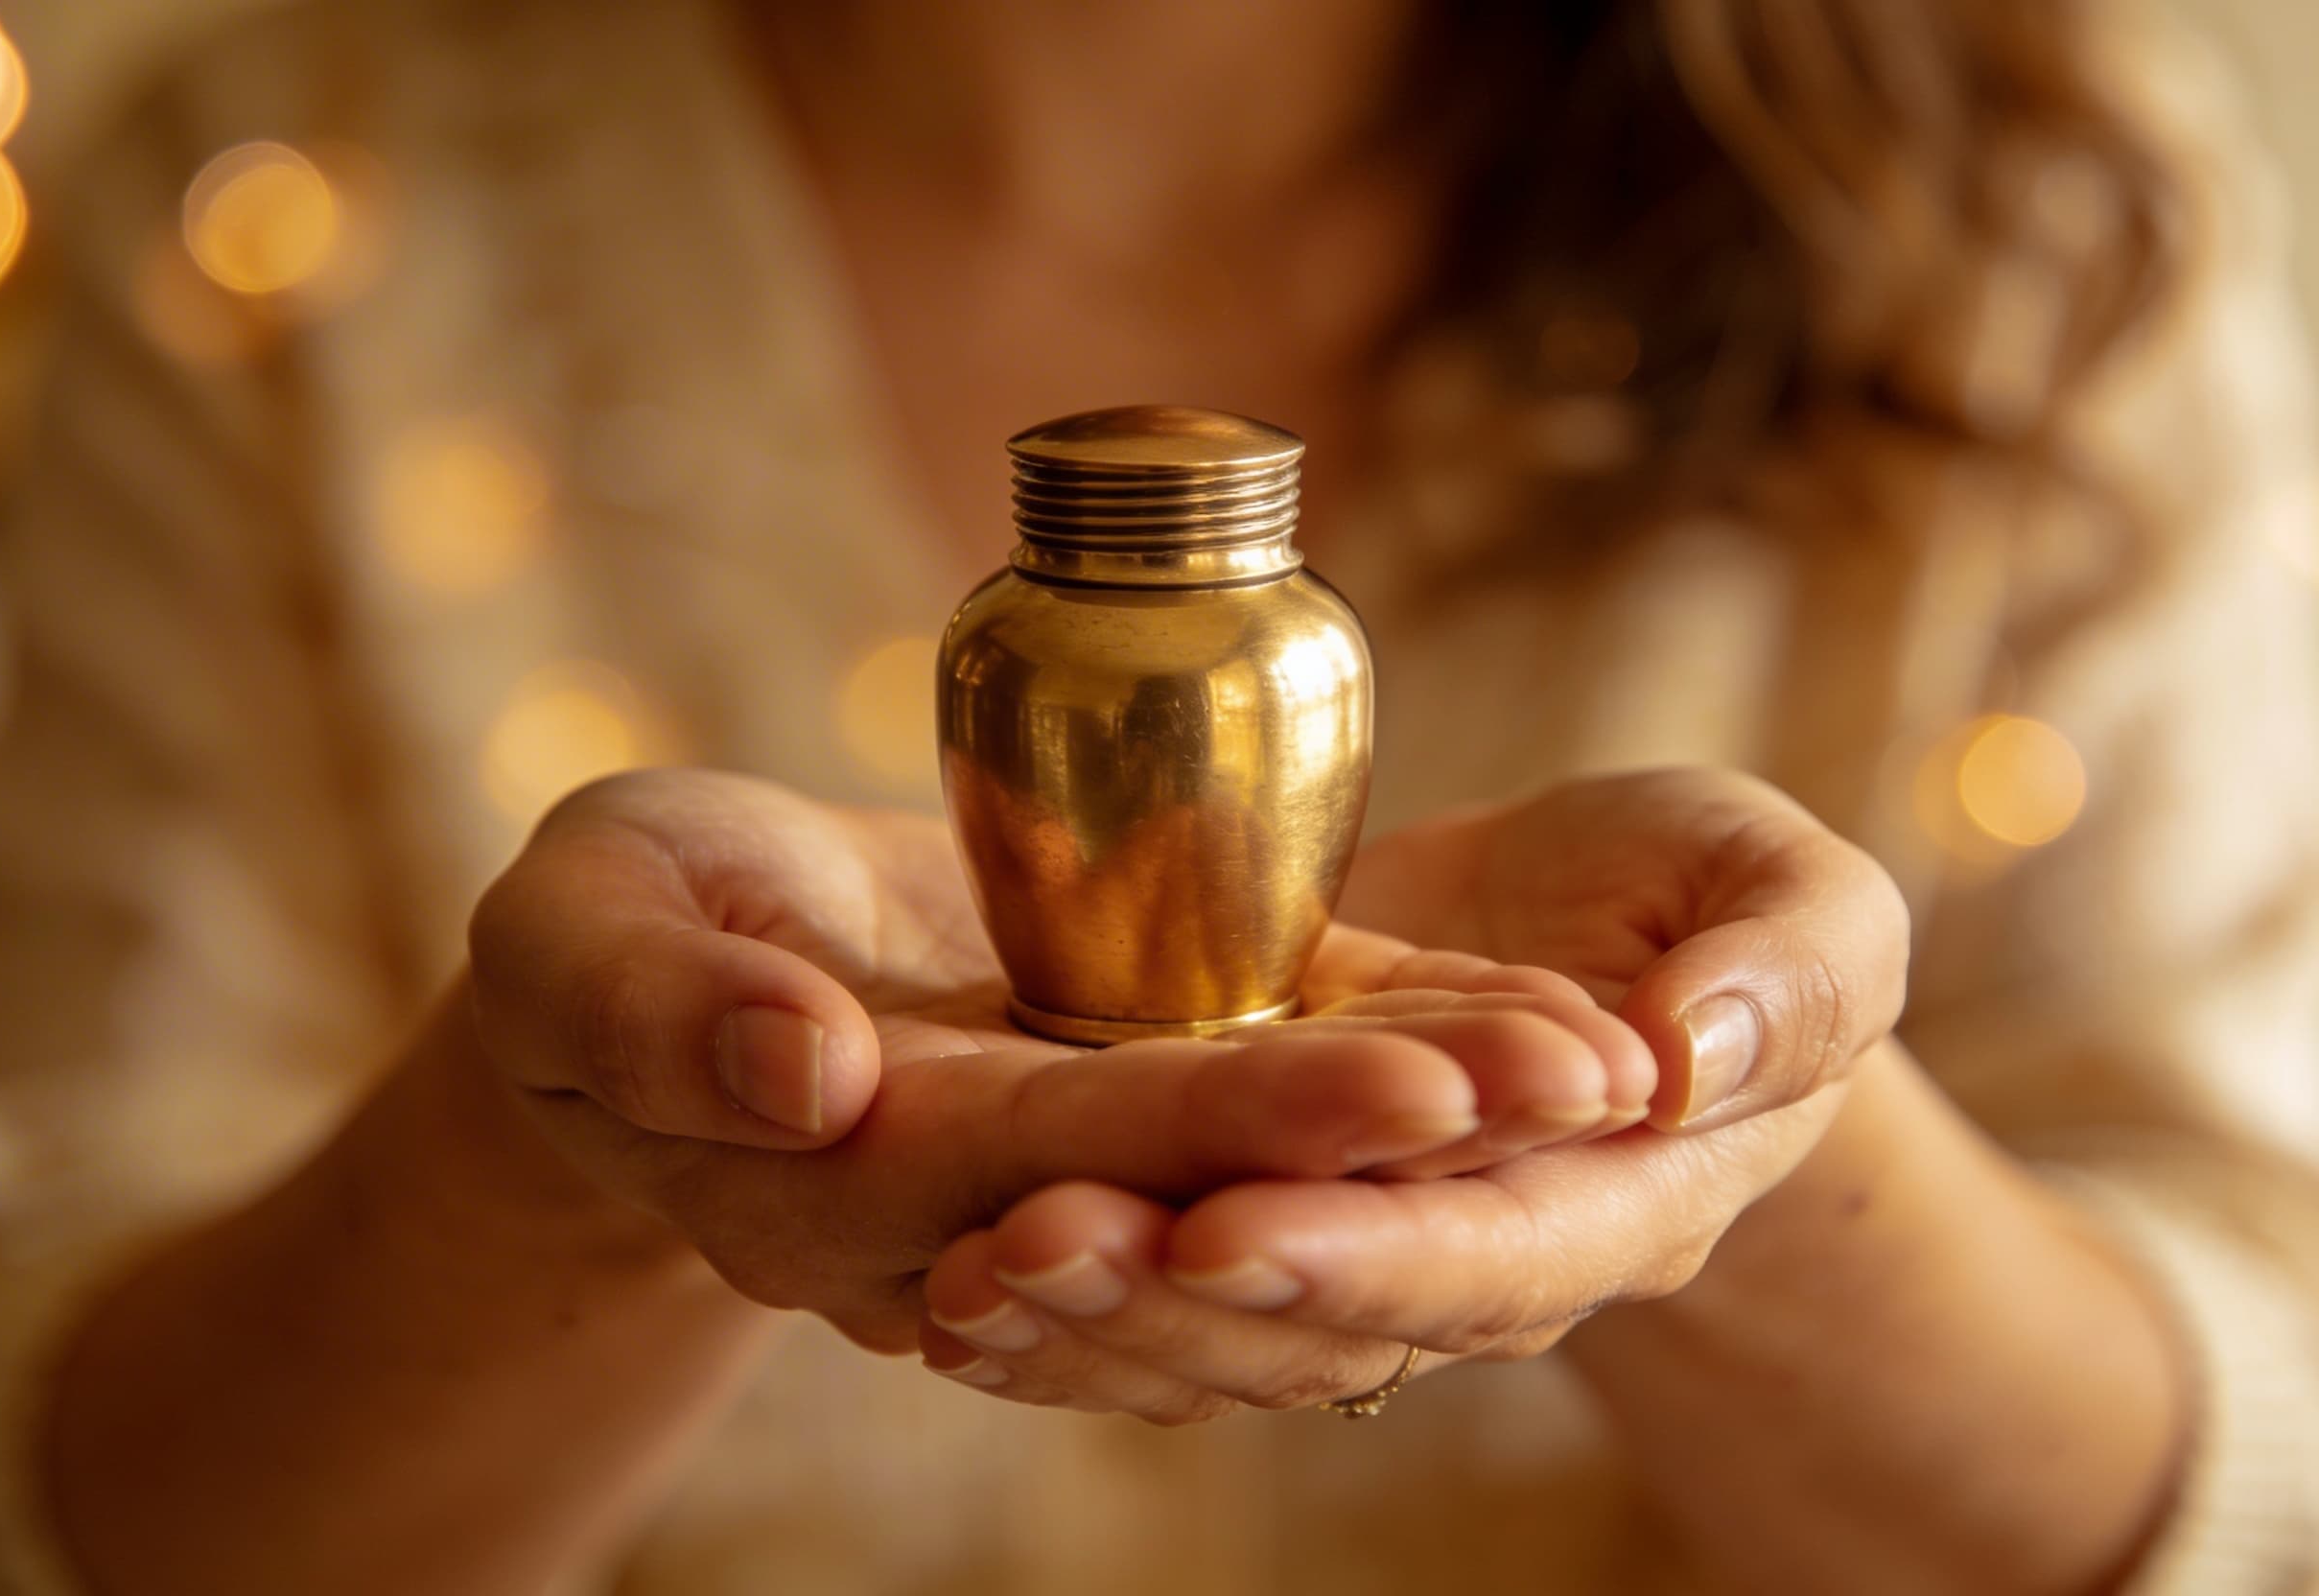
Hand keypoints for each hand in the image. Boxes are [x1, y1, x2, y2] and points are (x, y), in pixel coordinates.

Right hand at [463, 770, 1662, 1351]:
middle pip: (1214, 1187)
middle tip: (1585, 1080)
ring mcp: (1068, 1177)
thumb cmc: (604, 936)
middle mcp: (993, 1214)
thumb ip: (660, 1013)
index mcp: (861, 1172)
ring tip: (1610, 1067)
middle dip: (1403, 1148)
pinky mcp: (1117, 1108)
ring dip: (1442, 1142)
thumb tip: (803, 1076)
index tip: (1408, 1092)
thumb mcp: (576, 941)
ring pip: (1274, 1185)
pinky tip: (1538, 1048)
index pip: (1069, 1161)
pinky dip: (1401, 1088)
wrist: (670, 979)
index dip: (1238, 1133)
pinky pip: (1275, 1121)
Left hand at [913, 769, 1908, 1416]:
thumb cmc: (1714, 907)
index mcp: (1622, 1203)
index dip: (1359, 1253)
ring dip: (1094, 1321)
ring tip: (961, 1288)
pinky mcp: (1277, 1206)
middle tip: (1024, 1256)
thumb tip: (1689, 1054)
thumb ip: (1788, 974)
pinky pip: (1177, 1279)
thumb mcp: (1795, 899)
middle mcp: (1481, 1265)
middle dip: (1173, 1300)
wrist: (1611, 942)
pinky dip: (1076, 1303)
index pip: (1488, 1256)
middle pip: (1327, 1320)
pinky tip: (953, 1295)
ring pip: (1230, 1330)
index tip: (1221, 1228)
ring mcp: (1369, 1251)